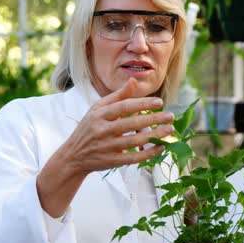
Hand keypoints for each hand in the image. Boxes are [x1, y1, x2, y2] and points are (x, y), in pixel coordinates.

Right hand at [59, 78, 174, 173]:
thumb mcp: (97, 109)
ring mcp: (107, 147)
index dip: (142, 104)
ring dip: (154, 135)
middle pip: (131, 124)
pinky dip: (148, 153)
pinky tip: (160, 147)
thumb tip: (133, 81)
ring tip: (169, 129)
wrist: (73, 156)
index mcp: (99, 115)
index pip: (124, 107)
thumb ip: (117, 96)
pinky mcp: (112, 161)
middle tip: (170, 115)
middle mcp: (102, 130)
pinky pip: (134, 158)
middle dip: (153, 119)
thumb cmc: (89, 128)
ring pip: (134, 141)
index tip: (159, 102)